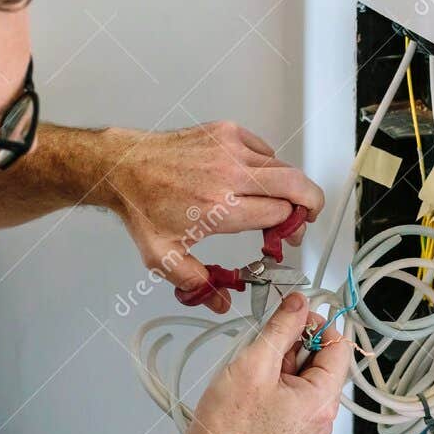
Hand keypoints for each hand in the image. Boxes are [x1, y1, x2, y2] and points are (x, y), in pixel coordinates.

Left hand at [108, 122, 324, 313]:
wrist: (124, 167)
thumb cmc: (144, 207)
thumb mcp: (165, 257)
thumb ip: (197, 282)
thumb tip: (222, 302)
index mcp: (218, 208)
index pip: (279, 215)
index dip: (288, 231)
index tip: (282, 240)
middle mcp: (228, 175)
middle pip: (295, 185)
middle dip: (309, 205)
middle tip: (304, 219)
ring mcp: (230, 148)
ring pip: (284, 167)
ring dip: (289, 188)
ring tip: (277, 203)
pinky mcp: (228, 131)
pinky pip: (266, 150)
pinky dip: (269, 167)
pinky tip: (254, 181)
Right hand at [175, 293, 351, 433]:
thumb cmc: (228, 427)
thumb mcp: (255, 363)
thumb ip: (282, 327)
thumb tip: (298, 304)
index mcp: (322, 402)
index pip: (340, 348)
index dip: (318, 325)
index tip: (295, 314)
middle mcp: (322, 417)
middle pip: (324, 362)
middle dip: (296, 345)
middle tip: (267, 343)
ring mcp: (308, 426)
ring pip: (307, 377)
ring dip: (284, 362)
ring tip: (255, 368)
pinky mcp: (293, 429)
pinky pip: (296, 394)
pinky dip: (278, 380)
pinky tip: (255, 382)